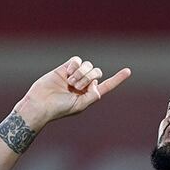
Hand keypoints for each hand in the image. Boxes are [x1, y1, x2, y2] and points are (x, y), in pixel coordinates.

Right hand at [15, 57, 130, 130]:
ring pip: (87, 65)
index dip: (117, 79)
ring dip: (80, 73)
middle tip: (75, 86)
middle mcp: (83, 85)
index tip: (128, 71)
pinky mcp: (65, 68)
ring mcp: (74, 75)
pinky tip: (67, 73)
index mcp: (89, 95)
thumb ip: (92, 95)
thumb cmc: (59, 108)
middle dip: (87, 78)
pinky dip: (74, 65)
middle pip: (96, 72)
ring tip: (69, 82)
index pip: (107, 86)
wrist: (40, 103)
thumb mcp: (80, 105)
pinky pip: (77, 60)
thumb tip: (97, 84)